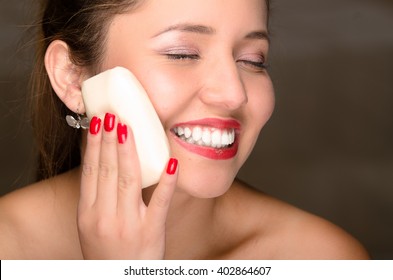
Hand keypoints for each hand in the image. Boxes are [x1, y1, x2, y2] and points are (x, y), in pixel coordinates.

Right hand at [77, 113, 177, 258]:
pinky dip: (166, 183)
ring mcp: (129, 224)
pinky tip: (171, 163)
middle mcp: (105, 218)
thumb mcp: (91, 224)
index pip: (90, 172)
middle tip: (112, 115)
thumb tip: (103, 160)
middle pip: (107, 171)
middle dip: (109, 140)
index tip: (96, 122)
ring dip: (128, 152)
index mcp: (88, 214)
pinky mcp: (152, 231)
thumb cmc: (106, 250)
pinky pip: (160, 203)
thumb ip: (96, 195)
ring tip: (128, 128)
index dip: (93, 145)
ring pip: (128, 181)